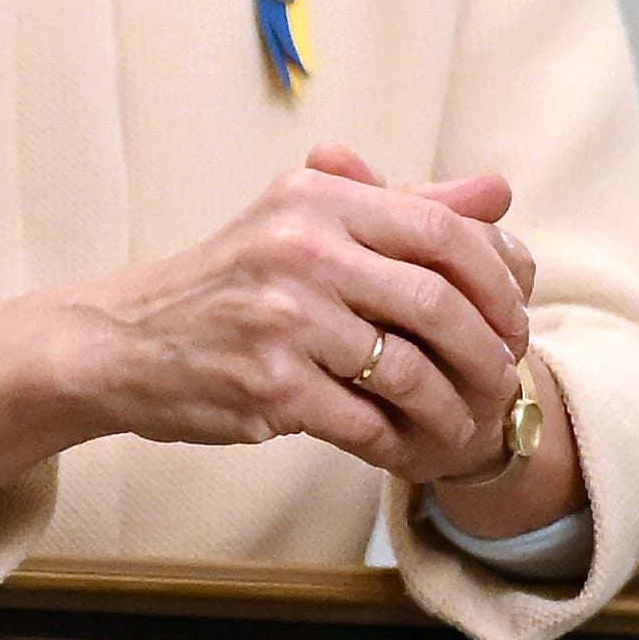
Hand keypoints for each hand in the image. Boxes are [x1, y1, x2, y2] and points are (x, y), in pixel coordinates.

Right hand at [54, 149, 529, 484]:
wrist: (123, 342)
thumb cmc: (229, 284)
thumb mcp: (305, 222)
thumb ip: (403, 207)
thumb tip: (499, 193)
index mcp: (316, 198)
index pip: (442, 229)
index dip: (498, 277)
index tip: (516, 313)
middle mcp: (299, 249)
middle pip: (437, 301)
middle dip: (488, 349)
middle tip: (505, 376)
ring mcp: (282, 319)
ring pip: (408, 370)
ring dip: (452, 407)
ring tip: (466, 423)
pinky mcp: (269, 386)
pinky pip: (365, 421)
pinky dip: (400, 441)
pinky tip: (408, 446)